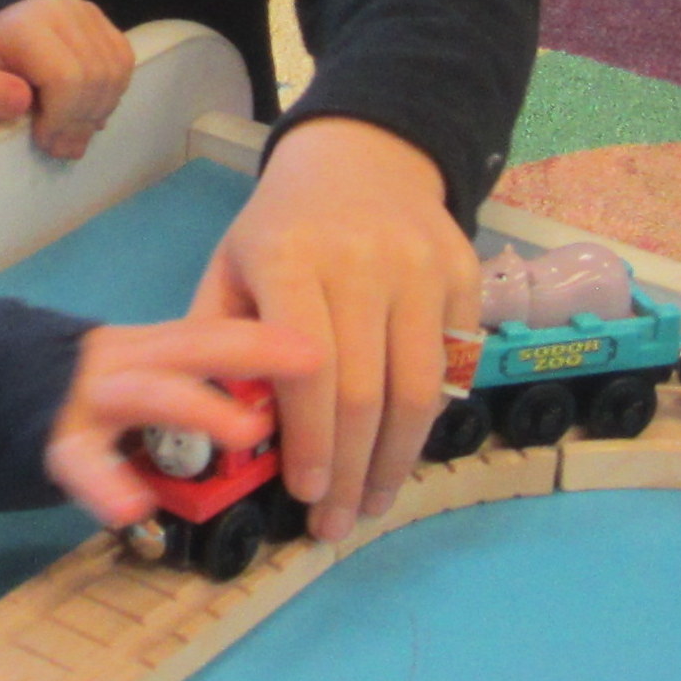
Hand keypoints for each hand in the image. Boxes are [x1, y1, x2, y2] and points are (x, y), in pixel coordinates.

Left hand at [0, 0, 136, 159]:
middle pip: (96, 77)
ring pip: (115, 71)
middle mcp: (63, 10)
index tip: (43, 139)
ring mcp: (86, 12)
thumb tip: (20, 100)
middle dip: (80, 121)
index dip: (61, 118)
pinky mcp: (101, 19)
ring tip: (74, 131)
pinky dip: (111, 91)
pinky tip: (87, 107)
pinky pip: (123, 61)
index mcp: (27, 26)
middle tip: (62, 146)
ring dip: (98, 110)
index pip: (66, 78)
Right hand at [45, 317, 321, 525]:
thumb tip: (299, 415)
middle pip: (196, 344)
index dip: (277, 331)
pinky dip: (107, 484)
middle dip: (255, 349)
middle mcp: (130, 360)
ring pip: (149, 392)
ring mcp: (93, 398)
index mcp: (159, 346)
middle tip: (316, 359)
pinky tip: (133, 508)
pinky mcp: (59, 443)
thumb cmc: (98, 394)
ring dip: (201, 409)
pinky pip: (83, 464)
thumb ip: (207, 387)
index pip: (225, 327)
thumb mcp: (152, 377)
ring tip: (248, 430)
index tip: (336, 336)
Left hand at [187, 116, 479, 541]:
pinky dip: (429, 417)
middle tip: (338, 523)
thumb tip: (216, 435)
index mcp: (290, 258)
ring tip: (374, 500)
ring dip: (397, 460)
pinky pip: (452, 366)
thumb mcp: (230, 267)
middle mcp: (362, 260)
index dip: (310, 442)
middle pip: (366, 393)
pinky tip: (403, 447)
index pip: (306, 370)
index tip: (305, 495)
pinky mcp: (464, 273)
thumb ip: (218, 345)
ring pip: (418, 389)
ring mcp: (421, 265)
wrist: (360, 157)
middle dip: (351, 471)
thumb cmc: (283, 226)